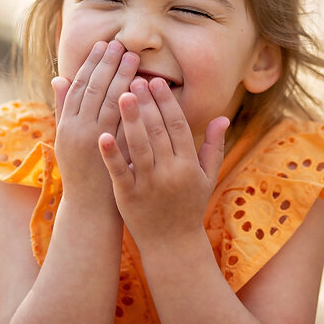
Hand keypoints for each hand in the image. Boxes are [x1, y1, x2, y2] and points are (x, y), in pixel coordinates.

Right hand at [52, 40, 138, 206]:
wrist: (89, 207)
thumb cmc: (80, 170)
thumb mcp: (65, 138)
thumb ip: (64, 108)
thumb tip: (58, 78)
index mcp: (66, 124)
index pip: (79, 85)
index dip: (91, 63)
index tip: (103, 45)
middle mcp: (79, 130)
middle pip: (94, 88)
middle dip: (108, 64)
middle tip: (122, 45)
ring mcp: (96, 141)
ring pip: (109, 101)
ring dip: (122, 76)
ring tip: (133, 58)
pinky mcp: (114, 152)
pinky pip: (124, 121)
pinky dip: (132, 103)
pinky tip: (142, 87)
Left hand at [98, 77, 228, 246]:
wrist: (172, 245)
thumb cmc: (188, 206)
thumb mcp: (206, 177)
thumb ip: (213, 146)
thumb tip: (223, 116)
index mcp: (188, 165)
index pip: (177, 126)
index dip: (166, 102)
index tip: (156, 81)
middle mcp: (170, 173)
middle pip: (157, 131)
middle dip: (146, 104)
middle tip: (134, 78)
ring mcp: (148, 185)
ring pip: (139, 147)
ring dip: (130, 120)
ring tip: (120, 94)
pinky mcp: (128, 196)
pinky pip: (119, 172)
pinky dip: (111, 154)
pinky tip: (101, 135)